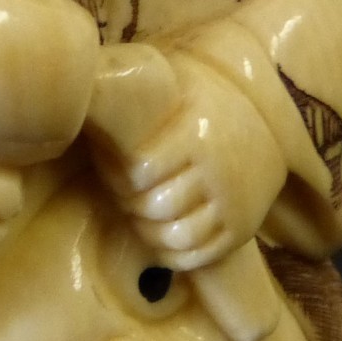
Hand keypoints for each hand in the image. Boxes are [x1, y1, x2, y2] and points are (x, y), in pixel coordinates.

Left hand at [99, 56, 285, 270]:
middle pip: (157, 207)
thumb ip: (125, 86)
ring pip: (179, 236)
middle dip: (133, 206)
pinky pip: (199, 255)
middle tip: (127, 197)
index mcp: (195, 134)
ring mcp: (233, 202)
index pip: (141, 172)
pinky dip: (173, 254)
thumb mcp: (171, 85)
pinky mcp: (243, 228)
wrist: (264, 124)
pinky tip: (162, 237)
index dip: (121, 178)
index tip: (120, 172)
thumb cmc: (200, 103)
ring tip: (143, 218)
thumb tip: (77, 88)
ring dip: (151, 233)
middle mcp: (218, 169)